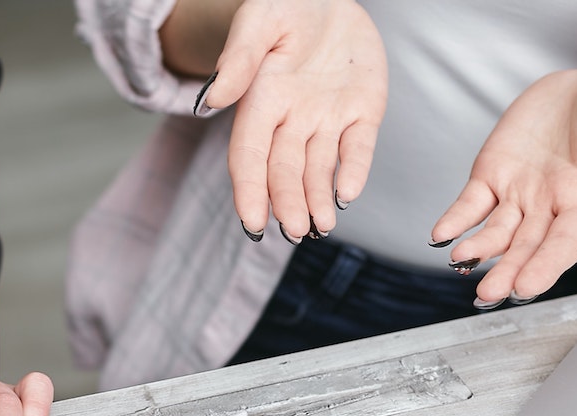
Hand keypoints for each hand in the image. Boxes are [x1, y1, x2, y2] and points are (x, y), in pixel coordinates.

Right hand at [198, 0, 386, 241]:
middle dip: (288, 204)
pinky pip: (358, 148)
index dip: (250, 190)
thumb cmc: (287, 5)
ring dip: (318, 201)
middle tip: (295, 231)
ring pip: (319, 169)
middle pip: (285, 171)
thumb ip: (240, 60)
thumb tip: (213, 101)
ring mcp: (328, 118)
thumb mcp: (261, 22)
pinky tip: (348, 194)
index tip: (252, 222)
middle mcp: (292, 118)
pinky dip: (353, 171)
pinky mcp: (363, 113)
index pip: (250, 156)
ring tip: (321, 226)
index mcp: (262, 100)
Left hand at [431, 69, 576, 307]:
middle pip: (525, 247)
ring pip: (495, 231)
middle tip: (489, 294)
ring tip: (461, 260)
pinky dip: (455, 220)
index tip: (525, 287)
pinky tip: (441, 235)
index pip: (562, 245)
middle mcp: (548, 207)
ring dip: (479, 249)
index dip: (544, 267)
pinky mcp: (493, 175)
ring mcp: (518, 194)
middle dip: (507, 271)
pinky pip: (470, 204)